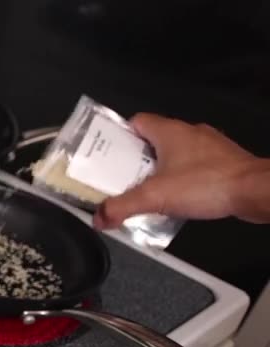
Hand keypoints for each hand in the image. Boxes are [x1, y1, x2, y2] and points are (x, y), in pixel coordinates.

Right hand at [93, 113, 269, 227]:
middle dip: (135, 161)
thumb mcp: (154, 197)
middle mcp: (189, 133)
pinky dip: (179, 179)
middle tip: (121, 180)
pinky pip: (192, 166)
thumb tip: (99, 218)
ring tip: (146, 193)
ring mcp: (207, 146)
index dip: (119, 137)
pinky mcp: (221, 162)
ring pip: (173, 154)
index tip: (107, 155)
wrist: (254, 191)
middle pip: (152, 141)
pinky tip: (175, 199)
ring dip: (158, 171)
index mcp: (169, 131)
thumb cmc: (208, 183)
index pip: (136, 122)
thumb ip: (122, 206)